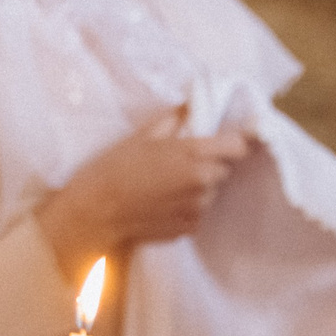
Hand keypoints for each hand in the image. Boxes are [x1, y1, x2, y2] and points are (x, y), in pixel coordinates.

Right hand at [38, 110, 253, 283]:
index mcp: (194, 154)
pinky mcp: (190, 228)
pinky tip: (164, 203)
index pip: (239, 146)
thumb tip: (190, 108)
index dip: (231, 143)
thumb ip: (174, 120)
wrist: (97, 212)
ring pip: (212, 192)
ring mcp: (198, 208)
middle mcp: (203, 182)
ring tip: (169, 185)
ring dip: (199, 187)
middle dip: (211, 164)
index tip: (222, 142)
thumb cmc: (115, 168)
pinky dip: (188, 207)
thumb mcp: (142, 135)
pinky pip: (199, 212)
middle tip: (183, 163)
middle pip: (225, 169)